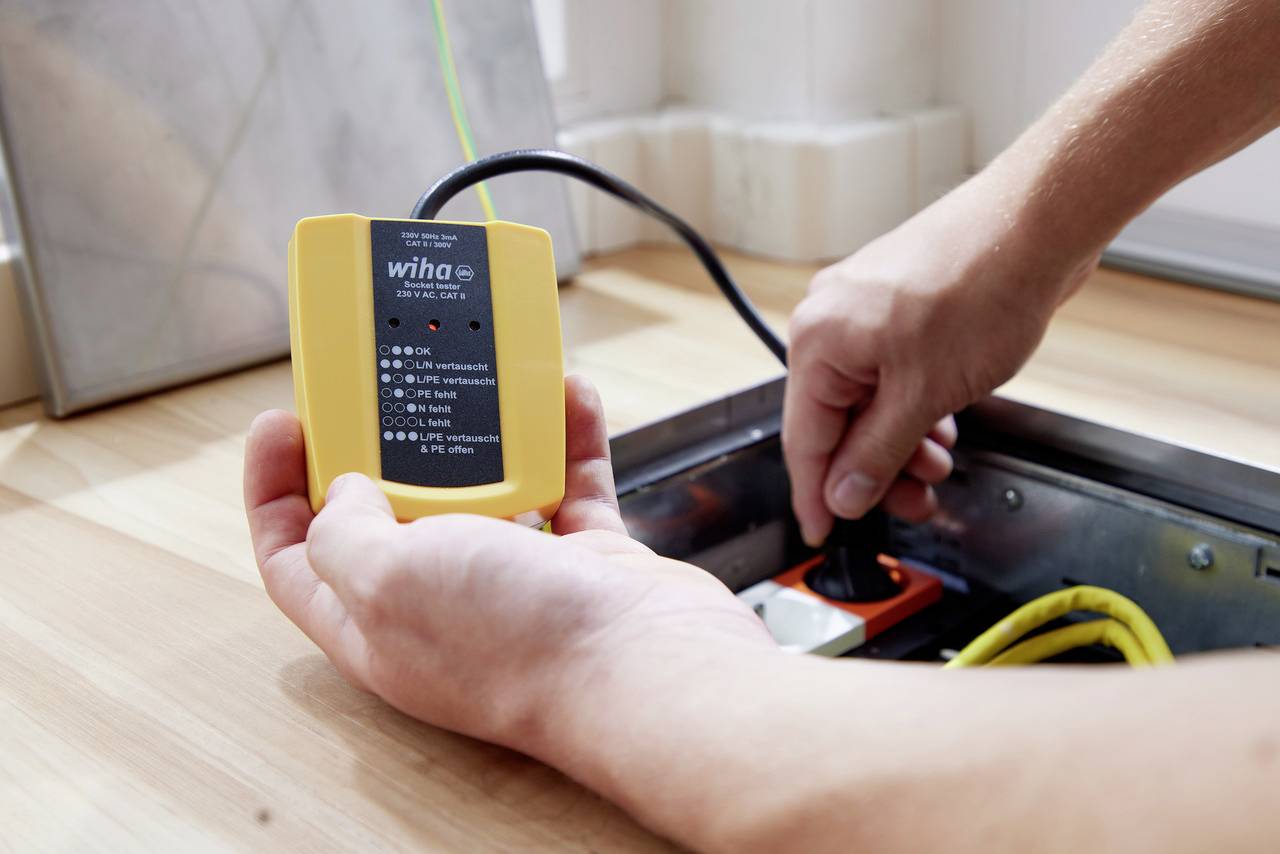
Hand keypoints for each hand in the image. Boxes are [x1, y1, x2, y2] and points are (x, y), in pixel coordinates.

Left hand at [244, 375, 772, 755]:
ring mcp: (515, 584)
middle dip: (383, 446)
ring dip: (481, 436)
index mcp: (376, 623)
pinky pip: (568, 486)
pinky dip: (565, 439)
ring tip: (478, 379)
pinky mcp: (582, 564)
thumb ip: (343, 536)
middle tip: (383, 384)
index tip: (283, 423)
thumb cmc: (519, 643)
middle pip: (389, 514)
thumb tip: (345, 494)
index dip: (274, 492)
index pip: (295, 559)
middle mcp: (440, 605)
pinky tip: (566, 396)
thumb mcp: (389, 579)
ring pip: (484, 493)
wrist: (648, 667)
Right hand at [784, 172, 1098, 544]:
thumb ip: (877, 454)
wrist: (1036, 222)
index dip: (816, 495)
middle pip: (837, 421)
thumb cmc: (980, 286)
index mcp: (817, 341)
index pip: (804, 440)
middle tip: (914, 503)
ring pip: (867, 400)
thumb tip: (844, 495)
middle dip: (877, 468)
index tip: (822, 533)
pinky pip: (888, 373)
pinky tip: (942, 423)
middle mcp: (829, 320)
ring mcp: (861, 308)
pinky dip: (911, 405)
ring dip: (900, 440)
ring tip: (939, 462)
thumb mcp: (924, 395)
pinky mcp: (895, 303)